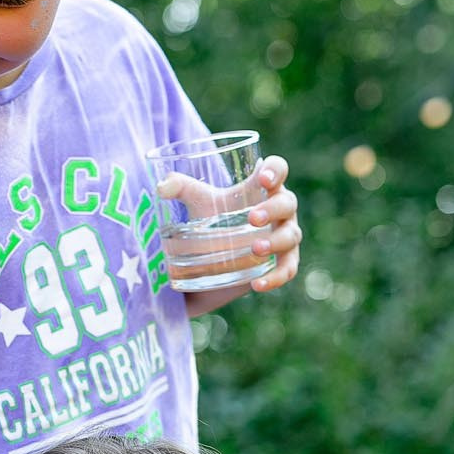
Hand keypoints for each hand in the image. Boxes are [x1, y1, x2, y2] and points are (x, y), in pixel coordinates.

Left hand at [162, 154, 299, 299]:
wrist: (213, 255)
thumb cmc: (211, 219)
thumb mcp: (196, 203)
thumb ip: (180, 189)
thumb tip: (162, 187)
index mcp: (263, 187)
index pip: (278, 169)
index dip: (274, 170)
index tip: (262, 178)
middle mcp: (280, 209)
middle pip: (287, 203)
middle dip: (272, 210)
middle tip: (251, 218)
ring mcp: (285, 235)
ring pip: (291, 236)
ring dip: (276, 242)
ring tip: (255, 249)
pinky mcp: (282, 262)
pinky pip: (287, 269)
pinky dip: (276, 277)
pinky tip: (258, 284)